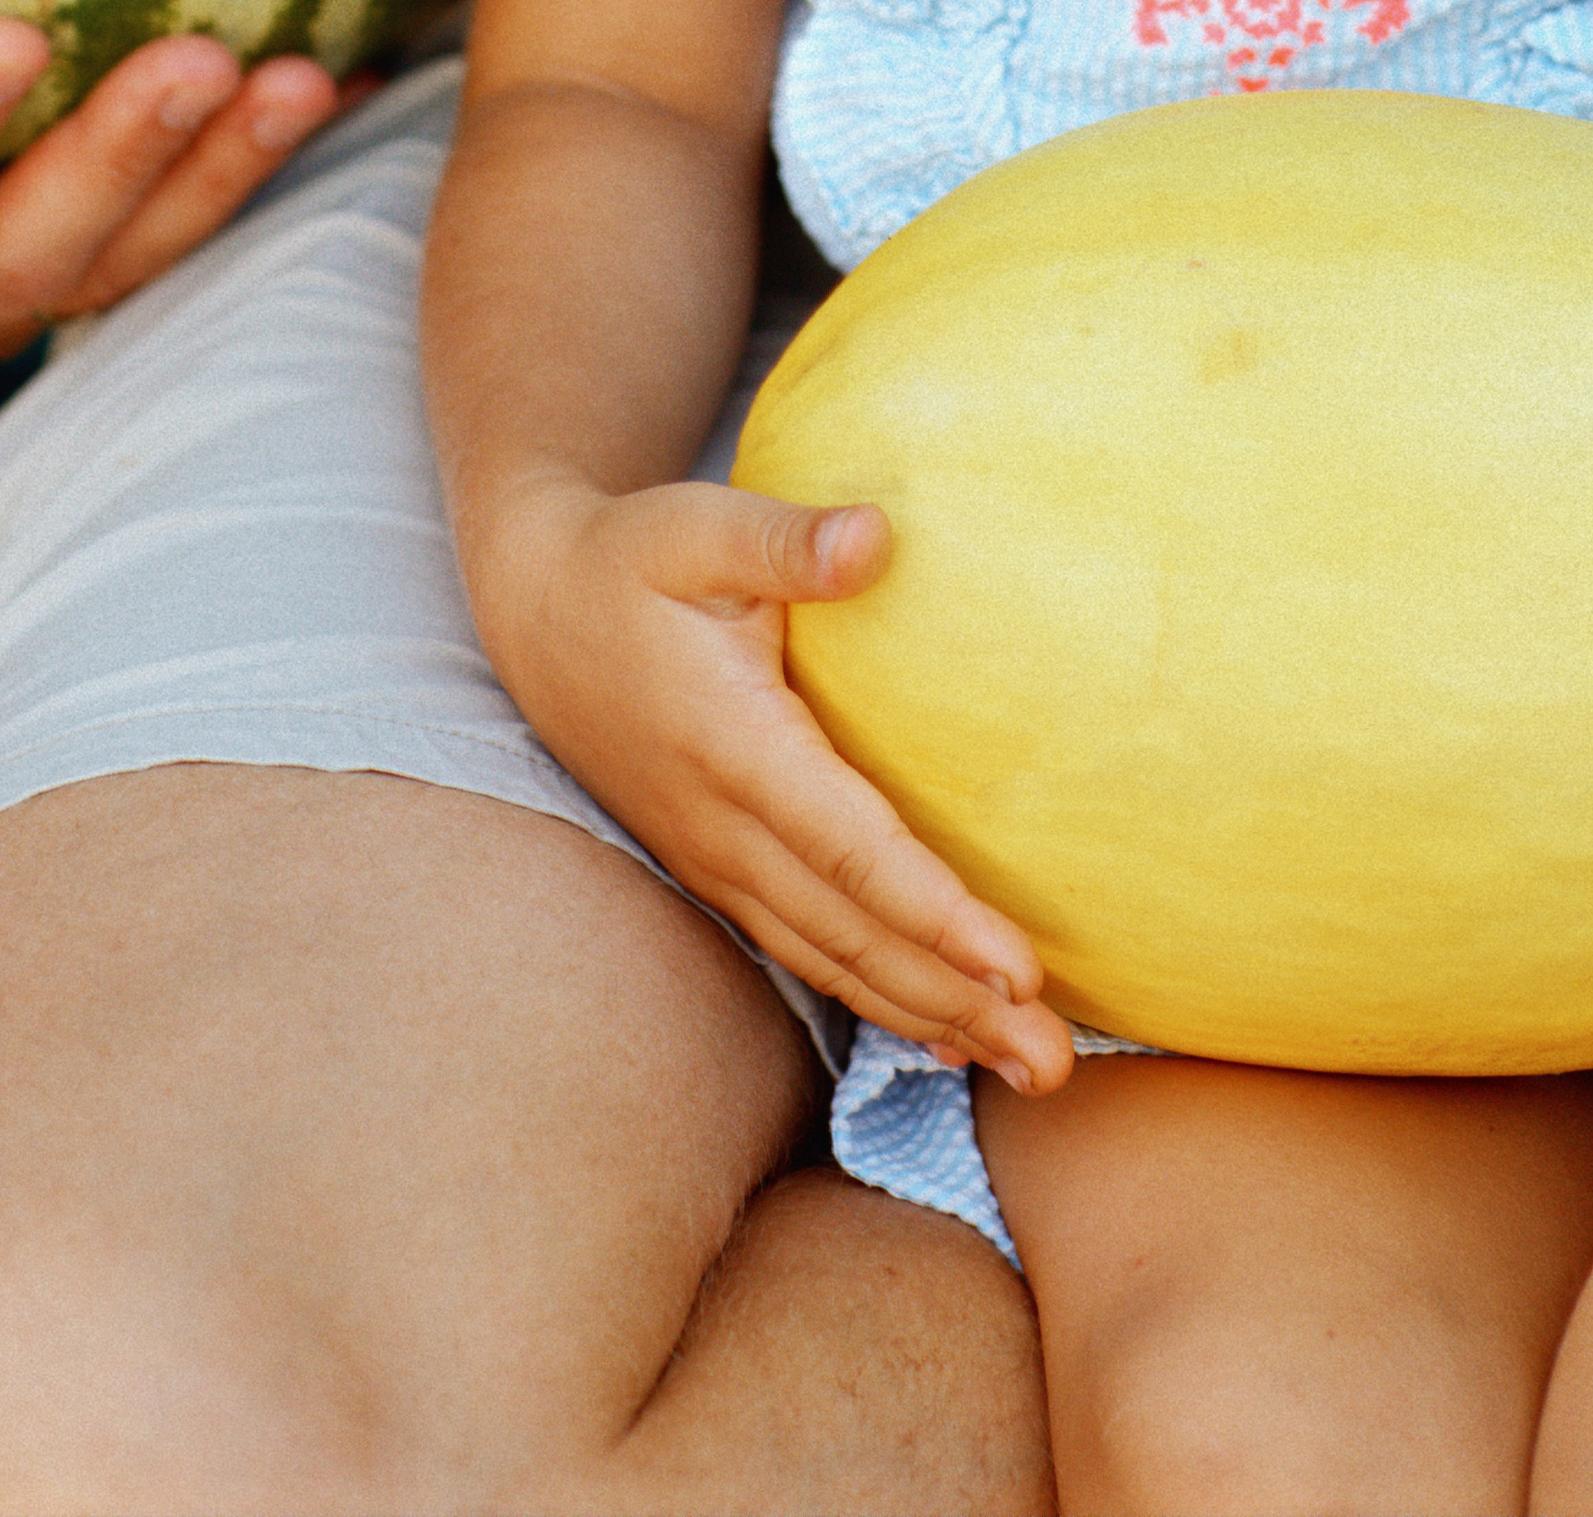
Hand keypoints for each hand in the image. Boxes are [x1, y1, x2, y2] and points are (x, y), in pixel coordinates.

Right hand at [0, 8, 343, 403]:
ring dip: (206, 177)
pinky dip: (233, 170)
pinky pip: (146, 242)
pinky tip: (331, 77)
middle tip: (201, 61)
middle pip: (1, 264)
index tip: (7, 38)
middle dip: (109, 165)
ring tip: (302, 79)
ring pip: (99, 268)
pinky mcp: (33, 288)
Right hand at [471, 469, 1075, 1089]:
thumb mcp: (702, 527)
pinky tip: (944, 1032)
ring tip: (1026, 1065)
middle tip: (1055, 1062)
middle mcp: (725, 827)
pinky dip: (877, 997)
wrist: (537, 611)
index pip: (851, 852)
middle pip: (854, 935)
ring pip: (832, 959)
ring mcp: (717, 858)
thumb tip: (877, 534)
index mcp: (735, 747)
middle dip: (957, 1002)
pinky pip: (805, 949)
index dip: (935, 916)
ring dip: (931, 1018)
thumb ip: (788, 539)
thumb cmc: (633, 557)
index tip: (1018, 966)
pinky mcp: (718, 866)